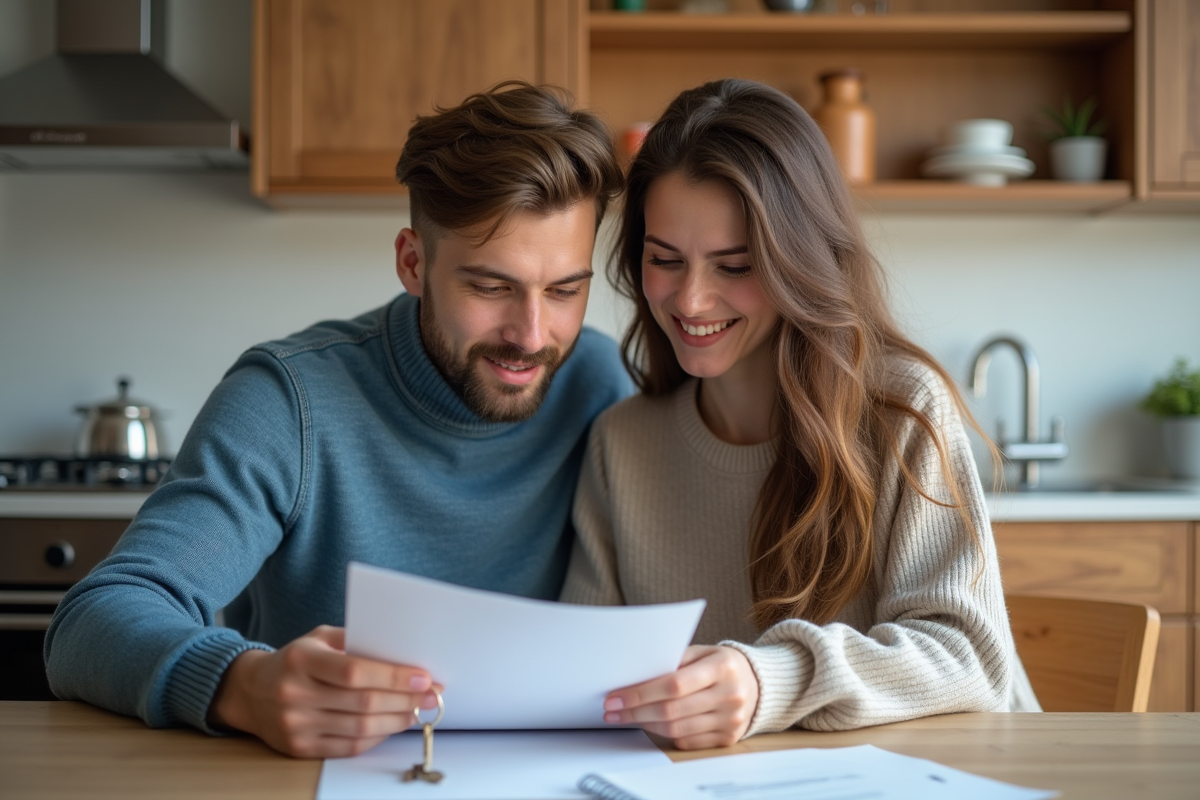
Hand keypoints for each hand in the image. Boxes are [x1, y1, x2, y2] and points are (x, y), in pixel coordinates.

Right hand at [208, 625, 439, 757]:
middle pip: (362, 703)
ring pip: (359, 728)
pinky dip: (376, 737)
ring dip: (396, 720)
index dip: (394, 677)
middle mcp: (295, 694)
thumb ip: (355, 641)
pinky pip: (348, 747)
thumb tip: (401, 652)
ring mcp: (296, 725)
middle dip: (404, 700)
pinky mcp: (299, 748)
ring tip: (417, 711)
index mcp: (302, 660)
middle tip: (431, 696)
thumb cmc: (295, 660)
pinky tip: (392, 725)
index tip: (423, 677)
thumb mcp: (318, 638)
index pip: (355, 672)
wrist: (250, 692)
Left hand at [603, 645, 758, 749]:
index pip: (674, 684)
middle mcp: (730, 695)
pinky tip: (651, 724)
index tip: (615, 697)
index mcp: (722, 667)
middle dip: (635, 711)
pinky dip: (664, 734)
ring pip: (676, 730)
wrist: (757, 684)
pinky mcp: (727, 739)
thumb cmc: (721, 664)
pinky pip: (687, 742)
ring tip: (626, 717)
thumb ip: (673, 661)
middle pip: (672, 710)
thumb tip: (634, 676)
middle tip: (612, 710)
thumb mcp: (701, 652)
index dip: (641, 693)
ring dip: (645, 724)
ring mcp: (731, 720)